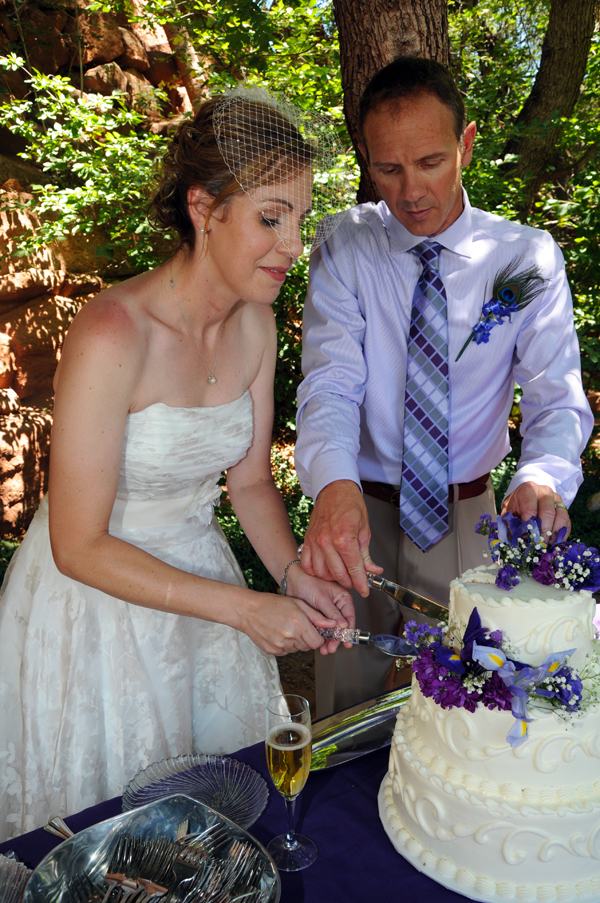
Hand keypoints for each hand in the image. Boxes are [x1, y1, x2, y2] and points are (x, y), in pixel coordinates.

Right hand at [238, 592, 336, 656]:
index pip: (317, 642)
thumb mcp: (297, 603)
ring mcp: (280, 645)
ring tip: (286, 628)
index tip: (314, 631)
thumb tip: (333, 624)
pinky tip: (279, 633)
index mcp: (298, 623)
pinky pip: (286, 652)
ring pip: (297, 649)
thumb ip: (316, 616)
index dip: (318, 637)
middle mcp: (290, 636)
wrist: (248, 610)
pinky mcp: (272, 651)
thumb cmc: (272, 603)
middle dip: (307, 638)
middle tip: (298, 626)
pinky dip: (286, 645)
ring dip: (296, 642)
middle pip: (308, 647)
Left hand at [284, 562, 354, 654]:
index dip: (348, 631)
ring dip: (329, 640)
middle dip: (337, 639)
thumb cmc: (308, 583)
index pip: (349, 617)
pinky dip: (322, 636)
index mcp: (343, 598)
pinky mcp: (320, 616)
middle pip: (341, 626)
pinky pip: (323, 629)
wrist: (293, 581)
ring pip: (332, 629)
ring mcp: (329, 612)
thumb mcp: (322, 599)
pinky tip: (319, 643)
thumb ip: (332, 613)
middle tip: (332, 648)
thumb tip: (343, 625)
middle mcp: (338, 606)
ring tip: (325, 649)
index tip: (346, 642)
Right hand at [300, 480, 382, 596]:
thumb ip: (366, 555)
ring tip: (342, 576)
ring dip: (332, 579)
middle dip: (349, 583)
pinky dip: (315, 571)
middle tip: (356, 582)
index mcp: (345, 538)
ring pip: (321, 572)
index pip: (354, 569)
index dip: (361, 584)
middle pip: (338, 575)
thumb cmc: (350, 505)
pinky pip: (307, 563)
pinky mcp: (307, 540)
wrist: (334, 489)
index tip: (365, 590)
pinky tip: (324, 570)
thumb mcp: (365, 530)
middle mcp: (327, 542)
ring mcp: (315, 541)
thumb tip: (374, 571)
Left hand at [501, 481, 569, 542]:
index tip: (526, 538)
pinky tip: (555, 543)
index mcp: (528, 489)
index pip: (530, 510)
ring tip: (548, 545)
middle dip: (544, 531)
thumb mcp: (508, 512)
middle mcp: (545, 492)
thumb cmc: (516, 506)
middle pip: (548, 512)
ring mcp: (557, 499)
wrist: (525, 498)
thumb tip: (519, 539)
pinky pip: (567, 522)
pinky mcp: (564, 508)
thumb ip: (511, 523)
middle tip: (540, 544)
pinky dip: (562, 534)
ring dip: (555, 533)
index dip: (529, 526)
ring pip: (561, 516)